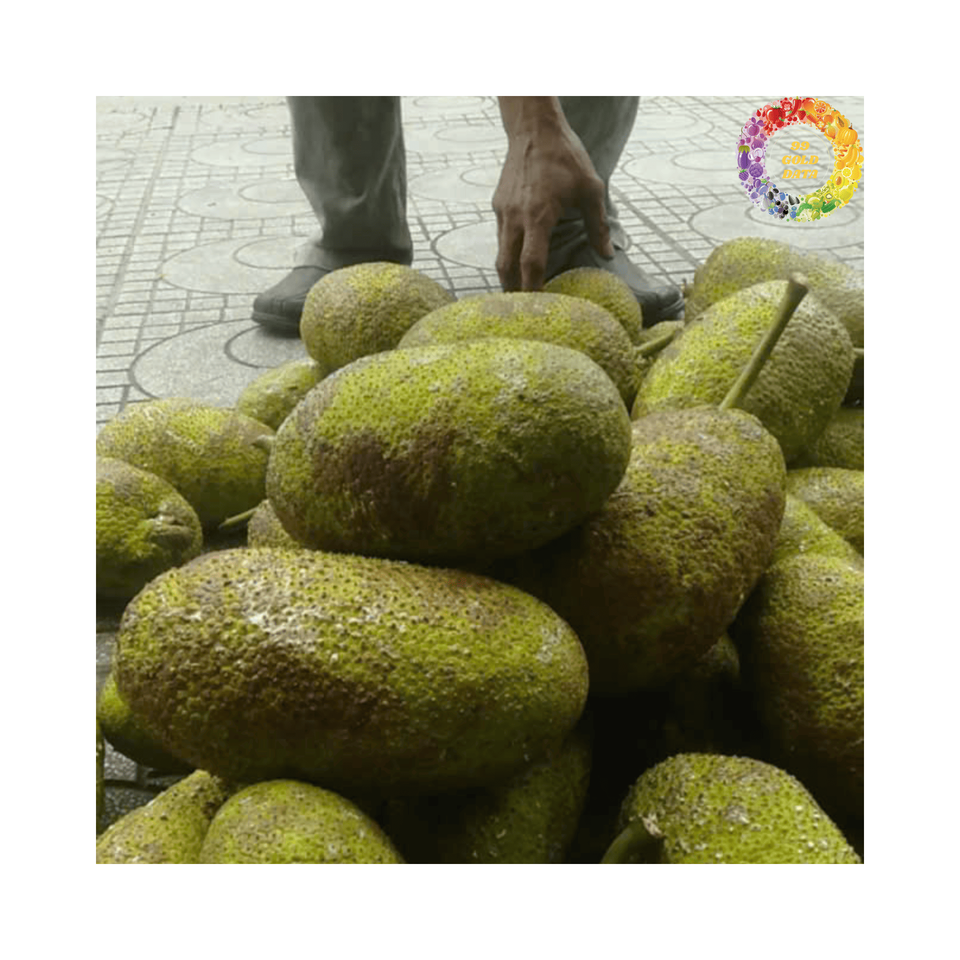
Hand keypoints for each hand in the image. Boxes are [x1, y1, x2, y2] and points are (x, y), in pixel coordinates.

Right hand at [493, 97, 613, 291]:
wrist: (533, 127)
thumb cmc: (566, 156)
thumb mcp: (591, 189)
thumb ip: (598, 225)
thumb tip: (608, 255)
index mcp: (538, 216)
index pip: (531, 264)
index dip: (533, 289)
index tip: (538, 308)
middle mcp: (514, 218)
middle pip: (506, 267)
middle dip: (513, 291)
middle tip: (523, 311)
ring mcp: (502, 212)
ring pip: (500, 254)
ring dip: (509, 274)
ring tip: (521, 291)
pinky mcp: (497, 206)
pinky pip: (501, 237)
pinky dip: (508, 254)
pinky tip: (520, 259)